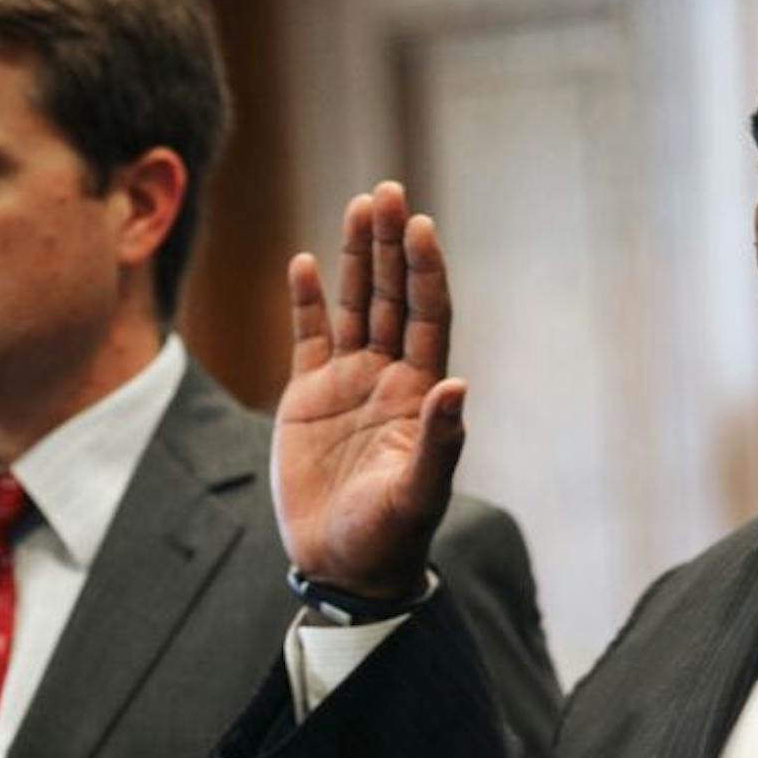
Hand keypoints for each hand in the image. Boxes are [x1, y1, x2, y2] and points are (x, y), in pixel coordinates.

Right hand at [272, 181, 465, 600]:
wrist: (344, 567)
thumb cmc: (389, 538)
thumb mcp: (418, 494)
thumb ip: (439, 442)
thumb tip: (456, 384)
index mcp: (421, 394)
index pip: (428, 316)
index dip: (426, 271)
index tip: (420, 226)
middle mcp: (389, 378)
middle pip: (394, 296)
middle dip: (392, 244)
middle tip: (389, 190)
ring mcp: (349, 384)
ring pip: (356, 305)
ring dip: (357, 257)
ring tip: (359, 204)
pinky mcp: (309, 398)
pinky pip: (309, 337)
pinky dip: (305, 301)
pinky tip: (302, 262)